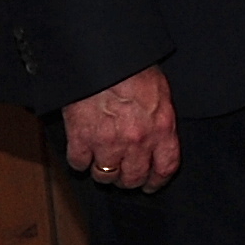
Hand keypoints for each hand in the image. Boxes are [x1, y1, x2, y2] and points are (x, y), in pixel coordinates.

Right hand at [62, 65, 179, 192]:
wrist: (102, 58)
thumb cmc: (133, 68)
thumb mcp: (160, 92)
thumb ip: (160, 118)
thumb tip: (159, 135)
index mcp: (161, 127)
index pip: (165, 167)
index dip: (157, 181)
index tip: (151, 185)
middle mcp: (137, 141)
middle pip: (133, 177)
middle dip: (129, 180)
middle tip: (123, 176)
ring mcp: (107, 142)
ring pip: (105, 175)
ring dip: (104, 172)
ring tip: (103, 162)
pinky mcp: (80, 139)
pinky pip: (79, 164)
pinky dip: (80, 161)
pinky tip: (83, 152)